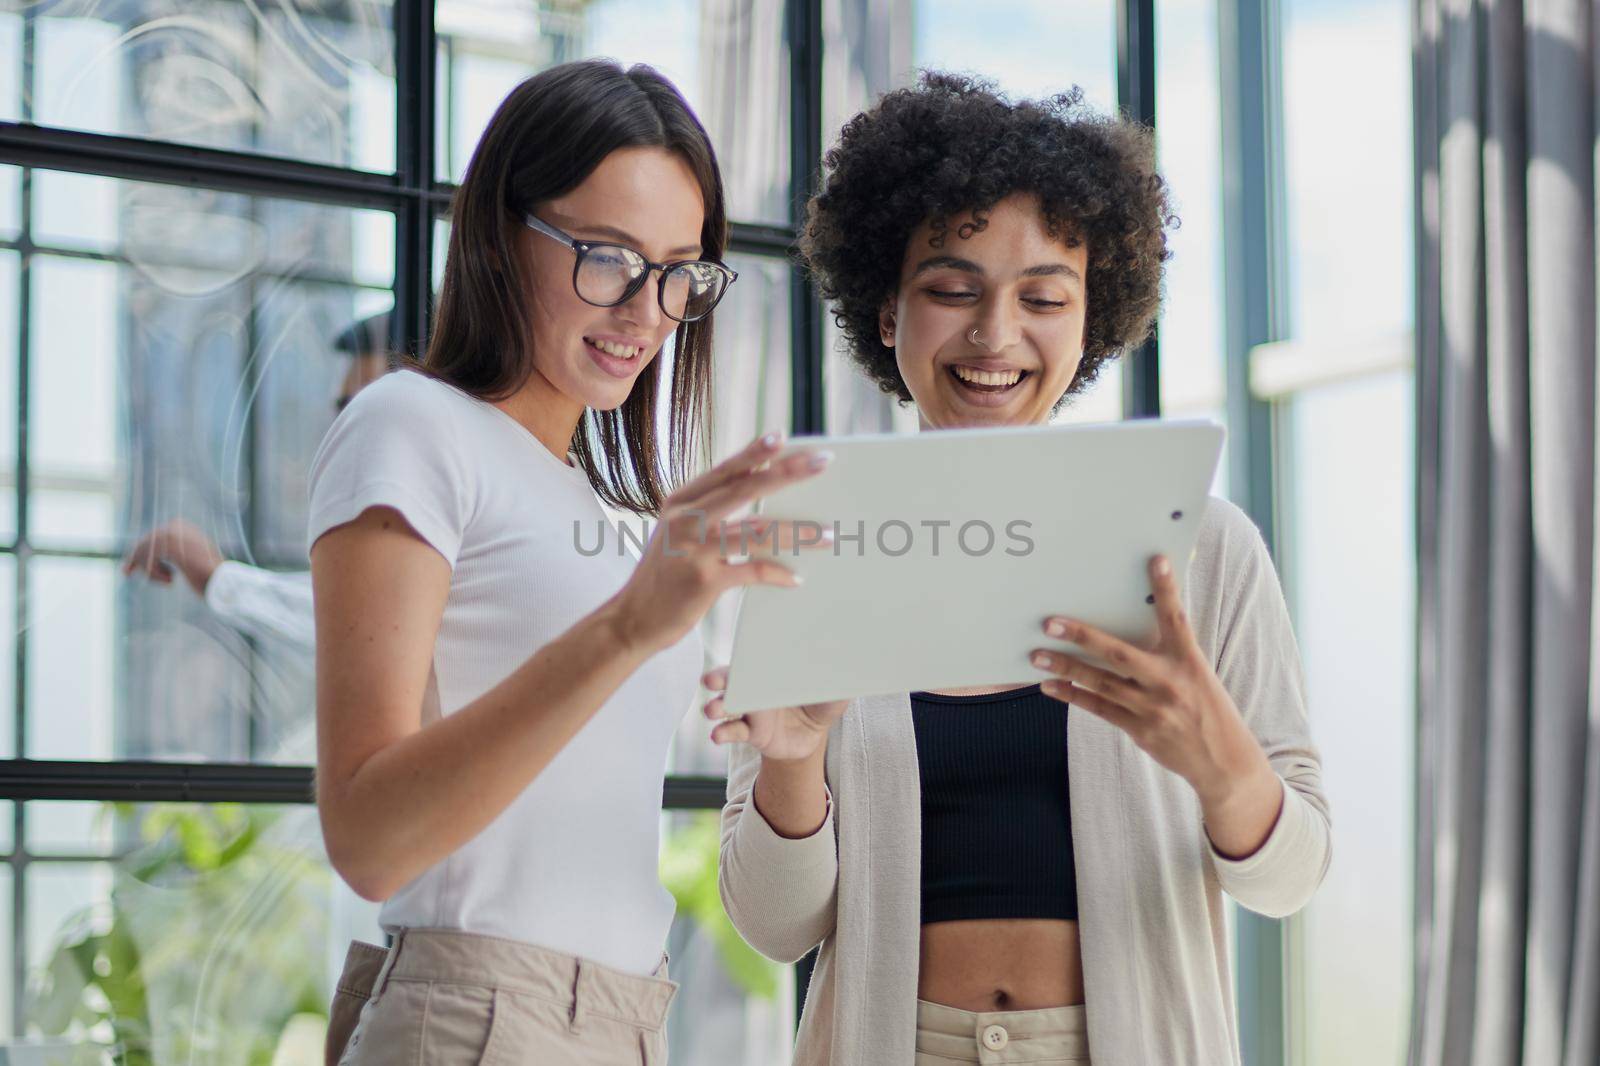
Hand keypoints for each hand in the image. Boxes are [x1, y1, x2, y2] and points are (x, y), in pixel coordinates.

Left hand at [120, 519, 224, 596]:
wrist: (223, 582)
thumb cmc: (209, 577)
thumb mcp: (188, 562)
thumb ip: (170, 556)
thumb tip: (142, 561)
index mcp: (184, 527)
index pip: (153, 536)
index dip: (139, 551)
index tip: (130, 567)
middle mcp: (178, 526)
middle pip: (146, 542)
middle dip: (135, 558)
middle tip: (125, 573)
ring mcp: (175, 534)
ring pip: (146, 550)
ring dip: (151, 569)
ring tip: (167, 580)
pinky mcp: (171, 546)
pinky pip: (150, 558)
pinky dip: (155, 573)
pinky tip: (171, 580)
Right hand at [606, 432, 833, 655]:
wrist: (633, 618)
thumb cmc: (664, 574)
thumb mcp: (677, 532)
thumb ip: (709, 511)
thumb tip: (757, 489)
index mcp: (680, 502)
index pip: (726, 471)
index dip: (755, 453)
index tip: (782, 437)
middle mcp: (686, 520)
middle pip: (746, 489)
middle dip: (788, 473)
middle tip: (822, 462)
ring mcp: (694, 550)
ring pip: (758, 531)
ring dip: (798, 532)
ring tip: (829, 534)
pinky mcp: (704, 581)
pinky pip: (752, 571)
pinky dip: (777, 574)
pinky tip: (795, 579)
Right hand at [700, 665, 848, 761]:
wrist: (814, 735)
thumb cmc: (821, 701)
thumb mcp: (836, 688)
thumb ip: (841, 674)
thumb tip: (859, 655)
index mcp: (772, 669)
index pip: (756, 655)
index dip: (745, 651)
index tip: (739, 649)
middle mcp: (755, 685)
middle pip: (732, 678)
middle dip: (720, 677)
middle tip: (710, 680)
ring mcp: (750, 709)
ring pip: (726, 705)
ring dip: (716, 706)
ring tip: (712, 710)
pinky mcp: (750, 732)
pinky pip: (732, 731)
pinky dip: (722, 732)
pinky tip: (717, 735)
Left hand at [1028, 554, 1273, 809]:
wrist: (1223, 761)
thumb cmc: (1207, 709)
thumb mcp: (1198, 675)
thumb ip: (1170, 652)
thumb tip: (1138, 623)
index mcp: (1189, 661)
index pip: (1176, 618)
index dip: (1167, 589)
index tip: (1156, 560)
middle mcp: (1169, 682)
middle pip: (1118, 654)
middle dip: (1082, 636)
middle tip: (1050, 623)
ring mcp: (1152, 708)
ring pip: (1100, 683)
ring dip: (1066, 668)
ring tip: (1037, 656)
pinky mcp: (1140, 730)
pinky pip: (1099, 708)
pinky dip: (1073, 695)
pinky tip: (1051, 685)